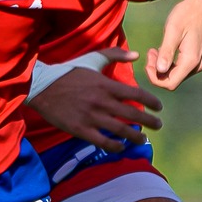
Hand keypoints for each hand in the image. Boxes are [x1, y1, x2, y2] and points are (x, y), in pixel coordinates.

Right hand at [30, 49, 162, 152]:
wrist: (43, 87)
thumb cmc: (69, 72)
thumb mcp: (92, 59)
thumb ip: (115, 55)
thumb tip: (137, 55)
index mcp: (106, 85)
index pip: (136, 94)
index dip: (151, 102)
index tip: (159, 108)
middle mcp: (102, 102)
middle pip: (132, 114)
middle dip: (149, 121)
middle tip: (158, 126)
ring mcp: (92, 117)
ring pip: (120, 129)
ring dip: (135, 135)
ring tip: (143, 139)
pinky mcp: (81, 129)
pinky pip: (102, 141)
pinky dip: (114, 145)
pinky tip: (121, 147)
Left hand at [147, 0, 201, 88]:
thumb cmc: (188, 13)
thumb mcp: (173, 30)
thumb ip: (166, 52)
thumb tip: (160, 71)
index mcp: (191, 61)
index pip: (170, 83)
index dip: (154, 77)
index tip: (147, 61)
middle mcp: (197, 66)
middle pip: (172, 80)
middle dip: (157, 71)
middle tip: (150, 52)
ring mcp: (199, 62)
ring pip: (176, 75)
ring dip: (162, 66)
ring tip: (155, 49)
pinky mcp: (198, 58)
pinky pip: (180, 68)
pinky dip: (169, 62)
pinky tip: (163, 49)